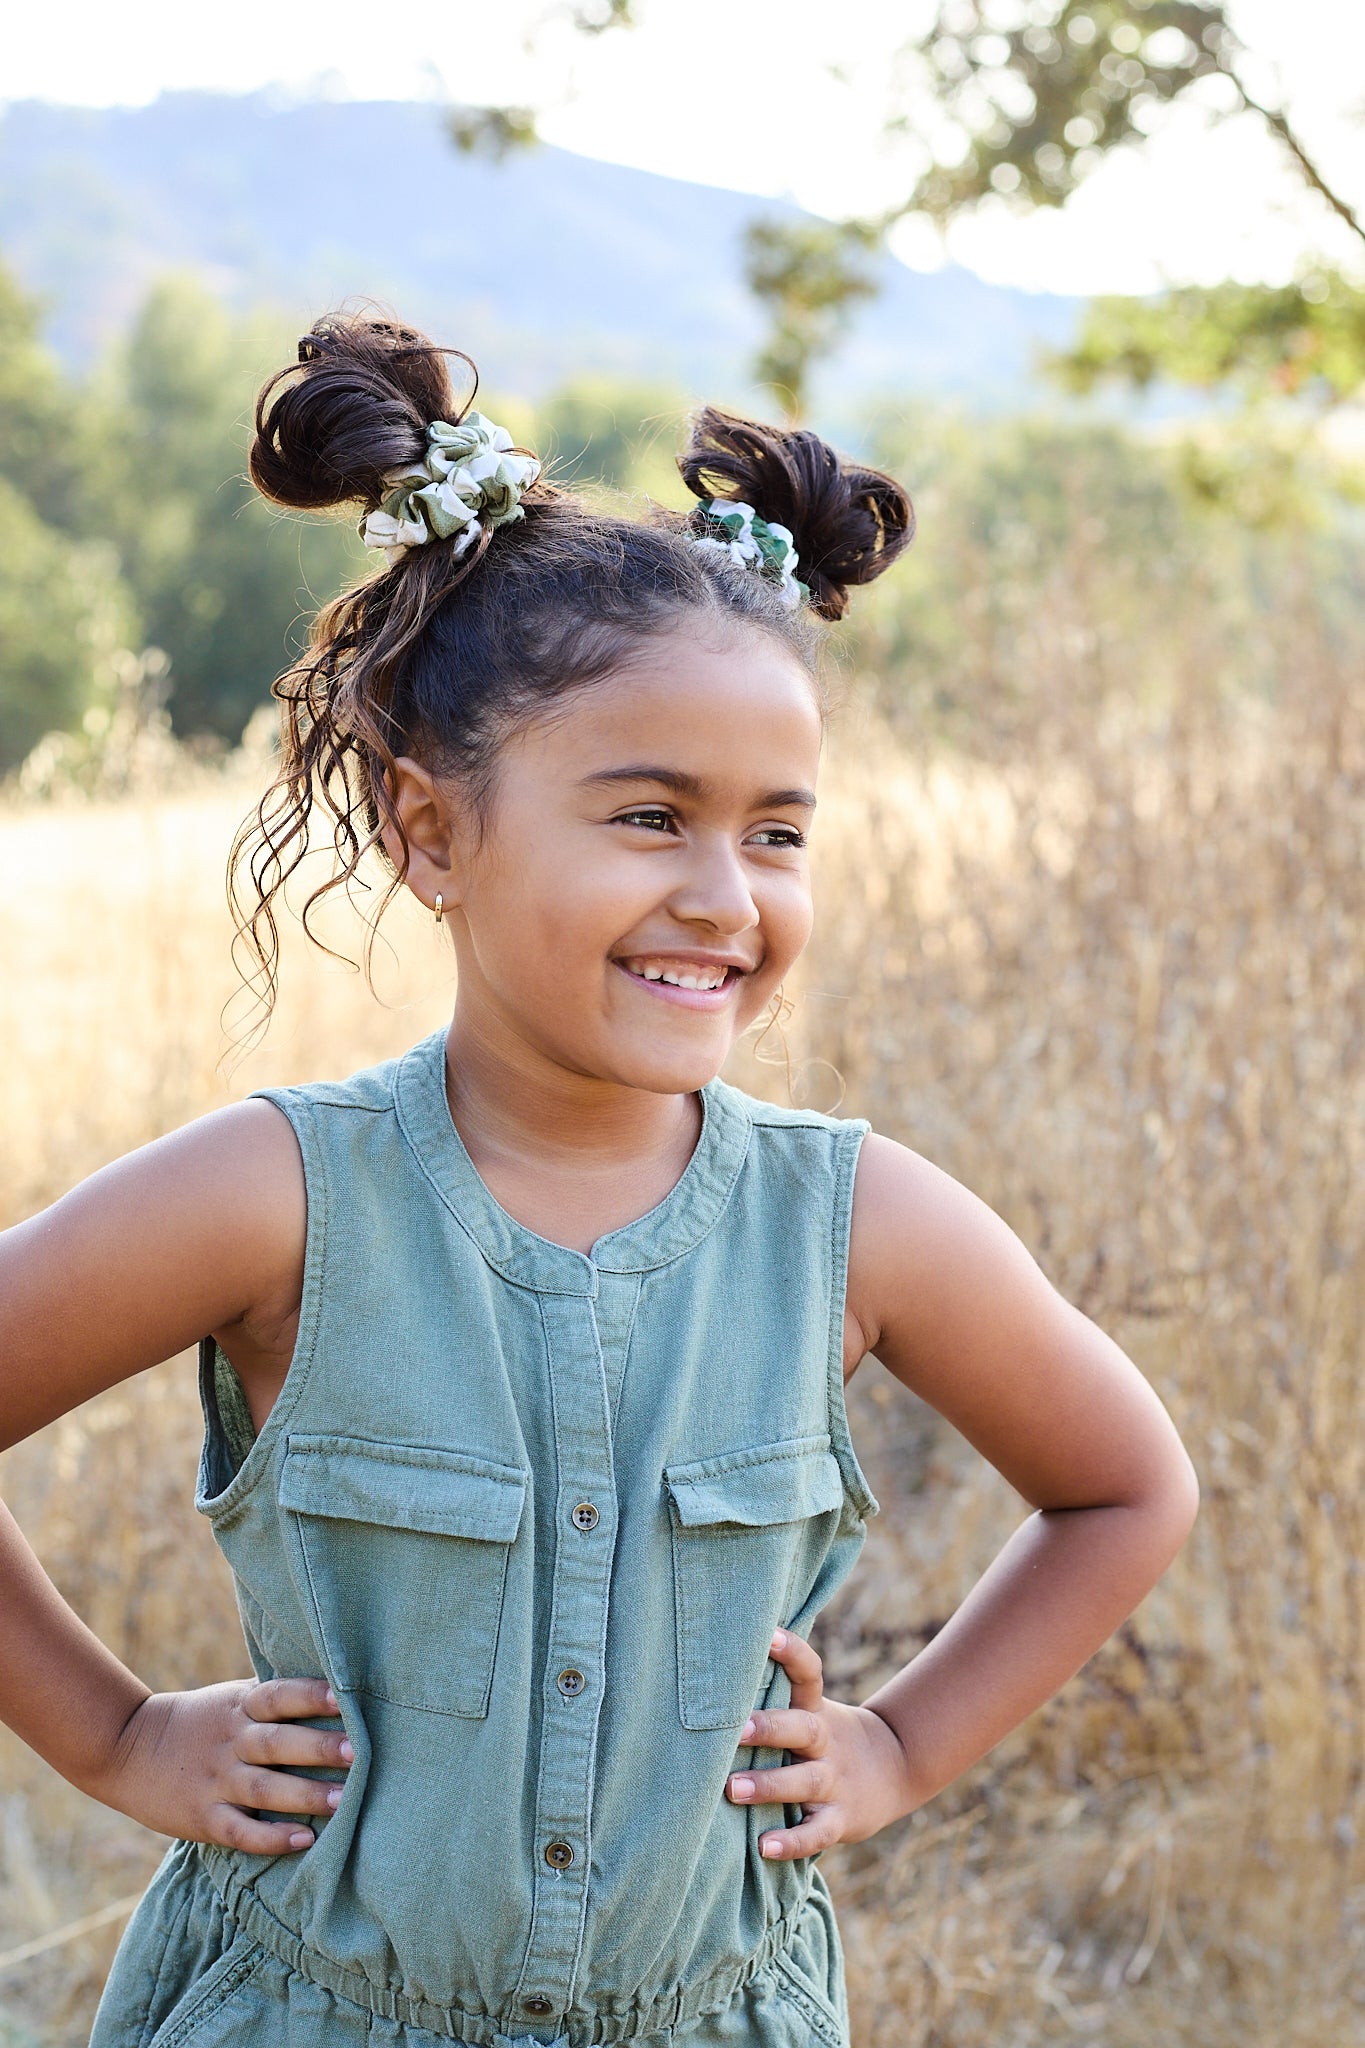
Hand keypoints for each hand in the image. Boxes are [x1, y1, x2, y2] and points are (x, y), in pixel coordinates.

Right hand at [89, 1678, 352, 1854]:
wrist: (128, 1748)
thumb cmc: (199, 1720)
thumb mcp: (230, 1699)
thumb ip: (272, 1698)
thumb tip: (332, 1684)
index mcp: (239, 1707)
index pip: (279, 1696)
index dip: (310, 1695)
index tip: (345, 1697)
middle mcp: (230, 1742)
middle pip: (277, 1743)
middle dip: (318, 1748)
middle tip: (357, 1752)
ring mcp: (215, 1781)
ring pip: (265, 1789)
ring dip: (305, 1795)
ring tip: (345, 1800)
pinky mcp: (202, 1817)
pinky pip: (240, 1830)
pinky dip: (271, 1837)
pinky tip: (302, 1840)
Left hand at [725, 1629, 915, 1859]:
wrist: (895, 1768)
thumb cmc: (827, 1736)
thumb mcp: (812, 1709)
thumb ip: (774, 1697)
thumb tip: (711, 1667)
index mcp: (815, 1710)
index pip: (809, 1674)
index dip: (792, 1653)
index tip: (768, 1634)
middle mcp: (825, 1743)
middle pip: (802, 1728)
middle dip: (769, 1728)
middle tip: (734, 1730)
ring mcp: (835, 1781)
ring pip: (804, 1782)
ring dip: (769, 1786)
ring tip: (732, 1789)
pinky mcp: (840, 1819)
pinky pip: (817, 1833)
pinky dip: (792, 1842)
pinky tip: (764, 1847)